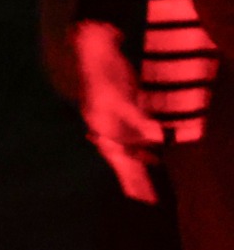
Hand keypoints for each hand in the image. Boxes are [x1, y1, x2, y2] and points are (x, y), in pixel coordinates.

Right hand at [74, 20, 161, 202]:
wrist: (93, 49)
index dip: (132, 179)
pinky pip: (134, 135)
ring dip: (139, 164)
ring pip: (129, 148)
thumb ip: (137, 118)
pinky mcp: (123, 111)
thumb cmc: (103, 73)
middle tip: (148, 200)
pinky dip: (142, 146)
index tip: (141, 199)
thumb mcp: (121, 97)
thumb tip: (157, 138)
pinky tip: (150, 153)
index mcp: (103, 128)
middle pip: (124, 159)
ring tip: (147, 185)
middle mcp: (107, 128)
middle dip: (135, 179)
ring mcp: (114, 120)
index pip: (120, 160)